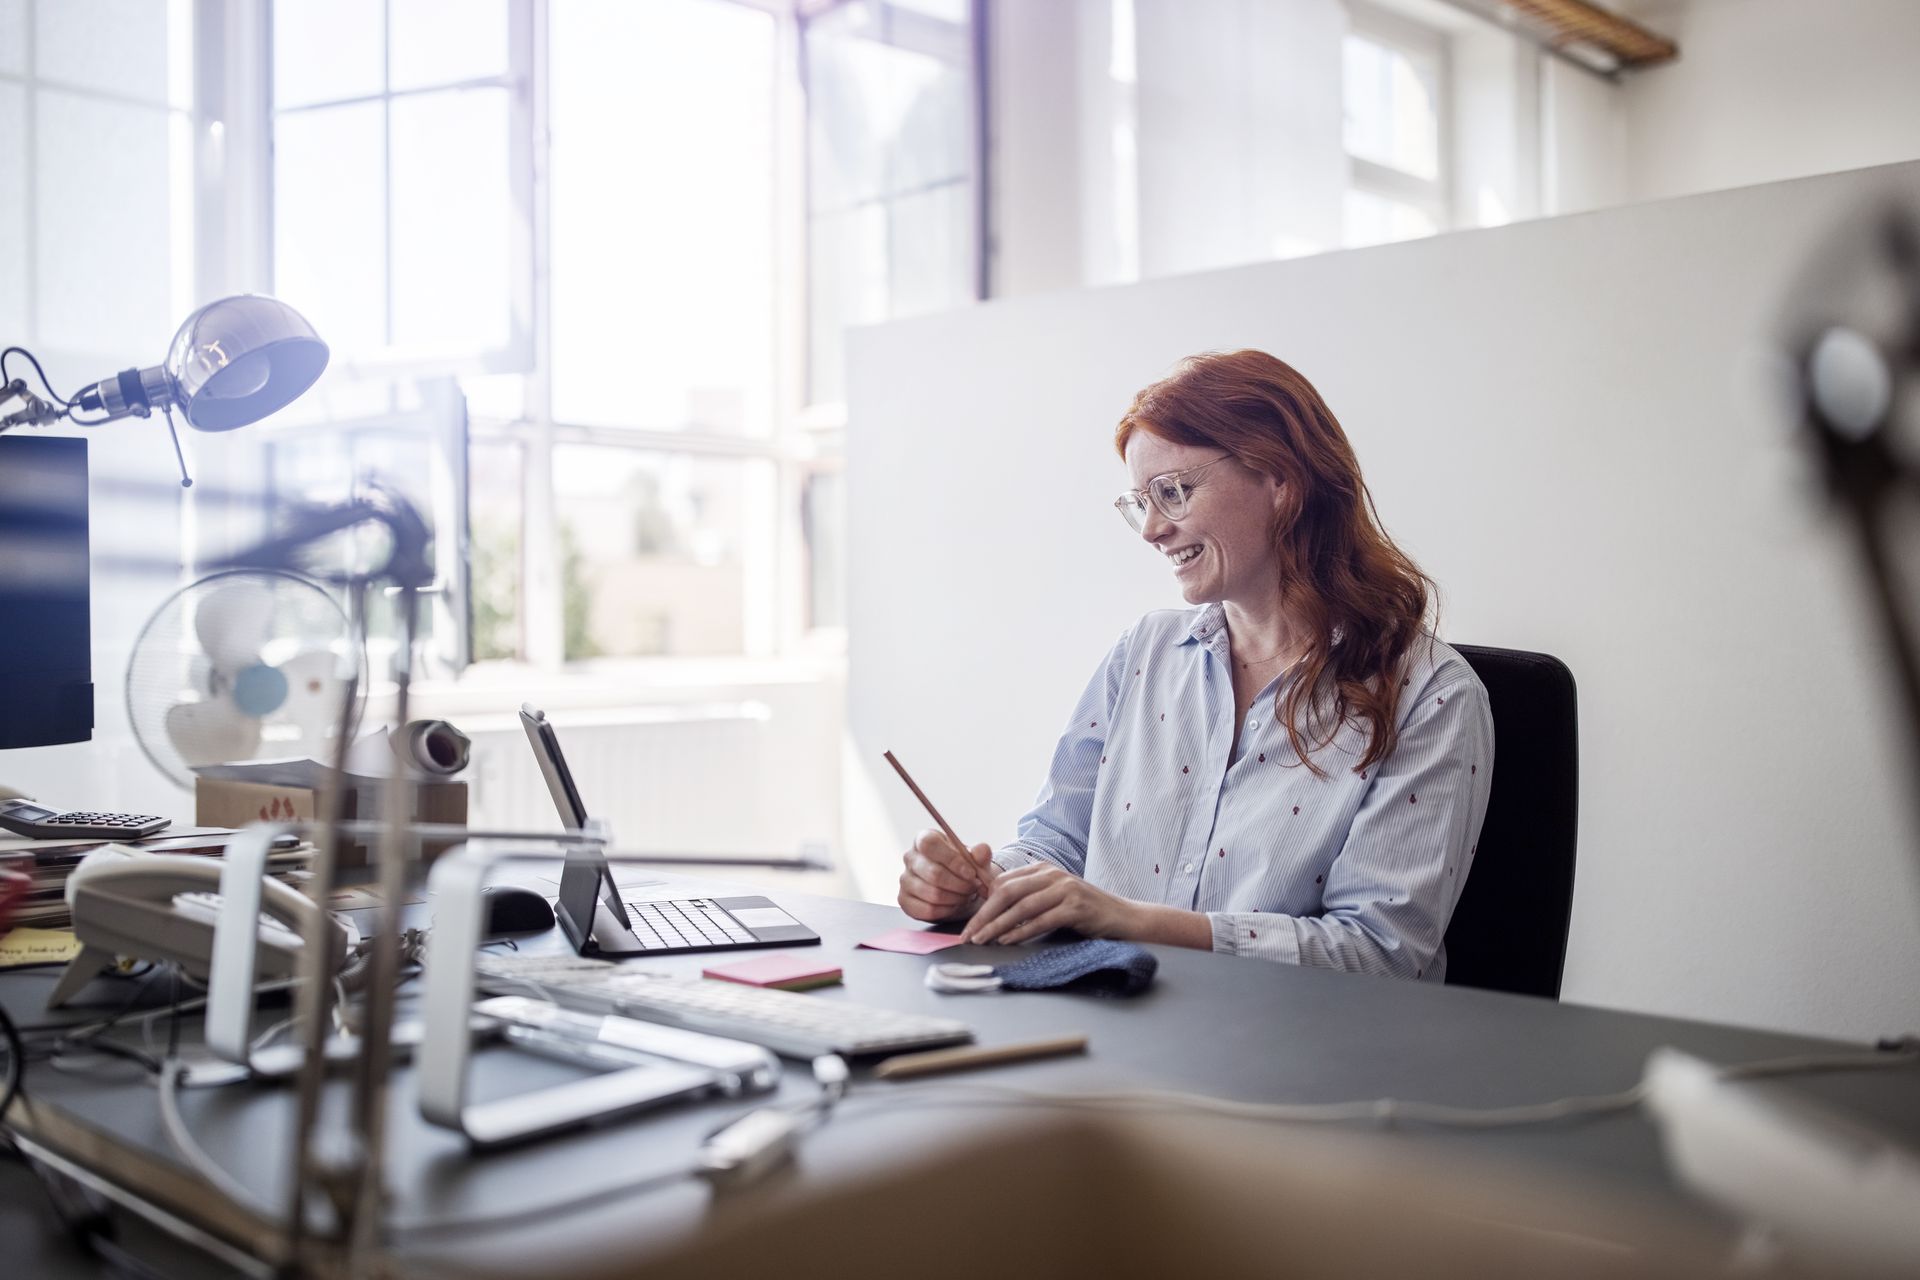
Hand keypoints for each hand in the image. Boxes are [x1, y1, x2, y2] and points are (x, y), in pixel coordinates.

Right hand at [898, 828, 995, 922]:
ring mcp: (905, 880)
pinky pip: (928, 909)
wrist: (957, 888)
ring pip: (933, 894)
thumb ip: (981, 853)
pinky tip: (954, 905)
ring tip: (966, 895)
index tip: (971, 873)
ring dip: (956, 898)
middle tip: (974, 887)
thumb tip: (981, 850)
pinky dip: (947, 910)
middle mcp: (910, 857)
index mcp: (924, 839)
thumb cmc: (963, 868)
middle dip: (960, 884)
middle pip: (934, 873)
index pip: (930, 844)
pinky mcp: (905, 900)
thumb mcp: (975, 858)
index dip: (952, 860)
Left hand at [962, 862, 1138, 944]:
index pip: (1003, 883)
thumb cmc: (1083, 911)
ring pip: (1022, 907)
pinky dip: (1022, 932)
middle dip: (984, 915)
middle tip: (968, 935)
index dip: (982, 904)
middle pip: (1007, 892)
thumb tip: (991, 911)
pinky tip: (1007, 941)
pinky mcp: (1076, 907)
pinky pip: (1042, 920)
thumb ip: (1026, 898)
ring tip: (982, 940)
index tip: (969, 924)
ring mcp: (1065, 889)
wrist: (1122, 916)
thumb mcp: (1052, 897)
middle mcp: (1052, 874)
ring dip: (998, 925)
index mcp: (1042, 869)